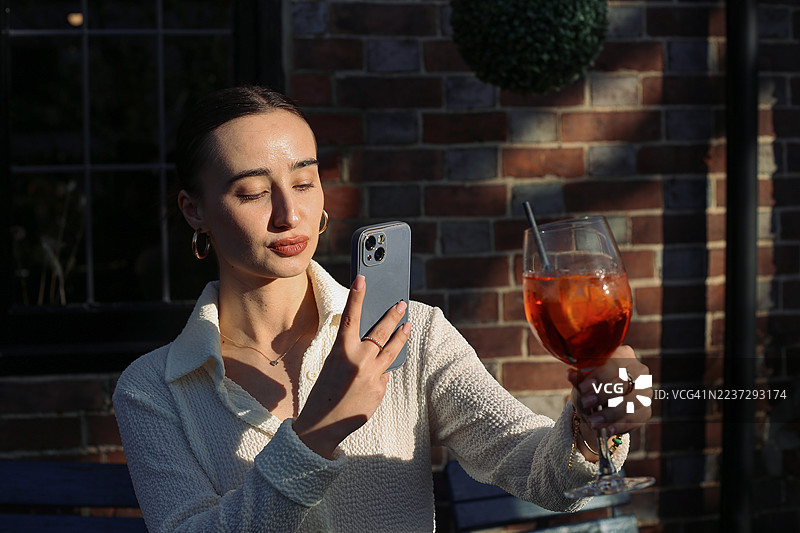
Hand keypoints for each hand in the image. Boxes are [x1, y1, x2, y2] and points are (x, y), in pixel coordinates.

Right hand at [292, 274, 409, 458]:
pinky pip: (384, 375)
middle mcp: (359, 360)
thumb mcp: (332, 364)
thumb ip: (351, 351)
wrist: (323, 425)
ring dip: (401, 336)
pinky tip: (371, 378)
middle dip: (394, 315)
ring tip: (406, 327)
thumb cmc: (324, 391)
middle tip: (401, 304)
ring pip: (393, 350)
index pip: (351, 316)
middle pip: (382, 331)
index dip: (357, 295)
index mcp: (341, 350)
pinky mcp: (380, 389)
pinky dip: (379, 373)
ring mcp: (373, 375)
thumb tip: (375, 344)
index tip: (363, 278)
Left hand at [567, 346, 652, 435]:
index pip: (614, 363)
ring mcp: (645, 391)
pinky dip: (620, 425)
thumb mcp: (581, 382)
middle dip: (603, 394)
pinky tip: (607, 430)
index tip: (583, 387)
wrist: (596, 408)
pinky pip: (636, 419)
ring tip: (593, 421)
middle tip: (586, 403)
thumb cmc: (589, 389)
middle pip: (624, 382)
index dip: (599, 376)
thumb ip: (578, 378)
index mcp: (623, 356)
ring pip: (630, 402)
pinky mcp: (646, 410)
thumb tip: (571, 373)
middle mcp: (639, 371)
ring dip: (610, 414)